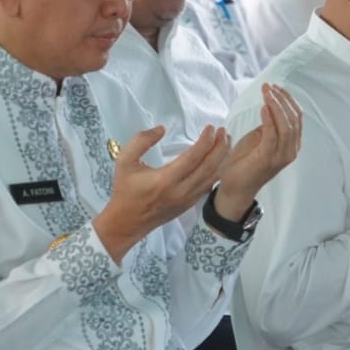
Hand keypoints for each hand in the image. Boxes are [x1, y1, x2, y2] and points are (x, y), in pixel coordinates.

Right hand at [95, 125, 230, 261]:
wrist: (127, 222)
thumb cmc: (125, 190)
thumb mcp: (124, 161)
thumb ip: (141, 141)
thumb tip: (162, 128)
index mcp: (166, 179)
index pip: (194, 157)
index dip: (205, 140)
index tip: (210, 127)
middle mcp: (181, 191)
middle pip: (209, 166)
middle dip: (220, 147)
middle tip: (223, 131)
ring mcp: (188, 200)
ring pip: (213, 177)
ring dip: (222, 158)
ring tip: (225, 142)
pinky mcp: (190, 205)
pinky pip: (209, 186)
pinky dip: (217, 171)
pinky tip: (219, 160)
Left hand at [213, 84, 301, 221]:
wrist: (234, 187)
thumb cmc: (245, 162)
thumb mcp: (259, 138)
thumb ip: (269, 125)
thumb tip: (272, 105)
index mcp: (291, 144)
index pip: (297, 116)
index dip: (288, 99)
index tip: (275, 86)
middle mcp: (291, 150)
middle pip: (294, 118)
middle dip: (282, 99)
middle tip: (268, 86)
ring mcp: (281, 156)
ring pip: (286, 125)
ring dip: (276, 105)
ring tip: (266, 92)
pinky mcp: (268, 159)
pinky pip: (272, 135)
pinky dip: (269, 119)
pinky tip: (263, 107)